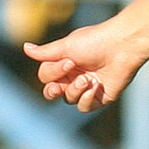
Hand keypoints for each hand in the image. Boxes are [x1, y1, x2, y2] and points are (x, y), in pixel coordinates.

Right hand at [24, 18, 144, 112]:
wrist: (122, 46)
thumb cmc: (95, 41)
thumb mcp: (67, 46)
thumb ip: (46, 53)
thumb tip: (25, 48)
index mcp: (64, 63)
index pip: (46, 77)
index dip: (53, 73)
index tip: (69, 62)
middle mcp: (73, 76)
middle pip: (52, 92)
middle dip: (53, 91)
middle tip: (58, 87)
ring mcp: (86, 88)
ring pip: (68, 99)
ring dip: (75, 91)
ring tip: (87, 79)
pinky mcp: (100, 97)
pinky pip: (84, 107)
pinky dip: (86, 99)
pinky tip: (94, 87)